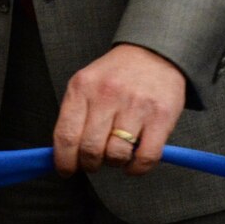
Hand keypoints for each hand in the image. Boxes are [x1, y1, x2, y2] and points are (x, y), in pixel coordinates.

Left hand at [52, 43, 184, 176]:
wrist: (153, 53)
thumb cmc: (116, 74)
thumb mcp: (86, 84)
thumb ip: (74, 116)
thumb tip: (64, 154)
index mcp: (82, 88)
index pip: (66, 135)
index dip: (64, 161)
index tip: (66, 170)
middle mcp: (107, 95)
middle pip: (90, 149)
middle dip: (89, 164)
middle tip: (93, 163)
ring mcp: (135, 106)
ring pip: (116, 155)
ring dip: (114, 163)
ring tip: (116, 155)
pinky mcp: (161, 117)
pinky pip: (145, 157)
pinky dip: (137, 168)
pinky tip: (134, 161)